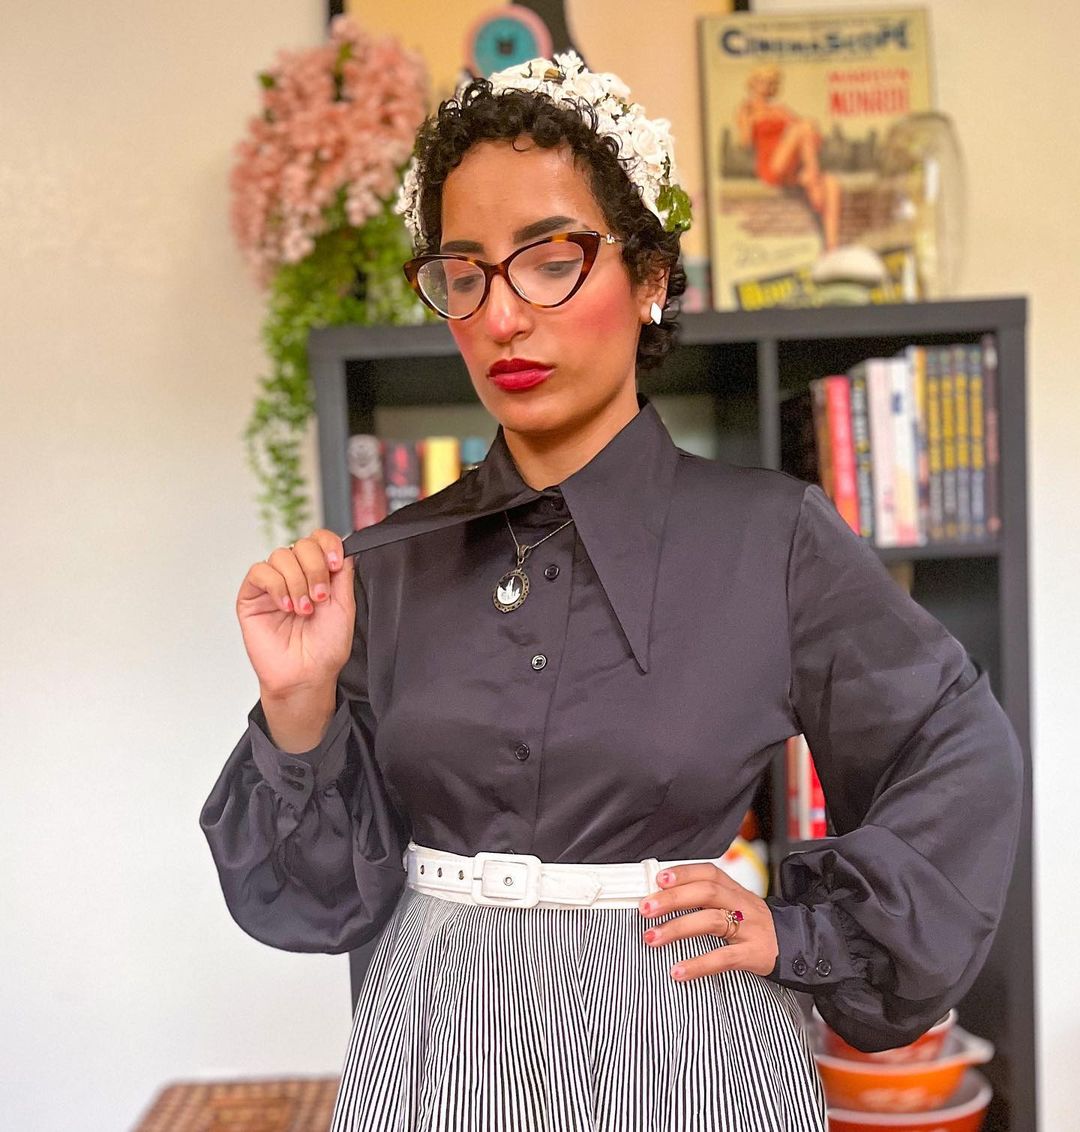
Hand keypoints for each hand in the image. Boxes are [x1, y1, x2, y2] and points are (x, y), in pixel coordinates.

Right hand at [236, 529, 355, 696]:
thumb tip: (343, 547)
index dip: (327, 544)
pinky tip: (286, 607)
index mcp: (319, 574)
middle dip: (314, 568)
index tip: (336, 563)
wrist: (306, 674)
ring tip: (303, 609)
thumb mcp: (345, 605)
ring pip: (281, 556)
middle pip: (302, 544)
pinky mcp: (252, 596)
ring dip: (296, 582)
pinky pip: (260, 572)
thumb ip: (343, 573)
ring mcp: (273, 585)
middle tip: (319, 597)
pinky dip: (276, 586)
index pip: (319, 540)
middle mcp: (295, 576)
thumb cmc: (325, 647)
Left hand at [639, 862, 778, 981]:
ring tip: (652, 938)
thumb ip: (703, 897)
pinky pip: (723, 958)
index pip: (708, 873)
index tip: (659, 879)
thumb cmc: (752, 922)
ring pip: (711, 921)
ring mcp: (747, 928)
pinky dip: (698, 964)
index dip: (683, 873)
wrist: (795, 943)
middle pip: (706, 892)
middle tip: (645, 908)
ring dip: (677, 928)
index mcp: (733, 889)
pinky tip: (678, 970)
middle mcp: (740, 904)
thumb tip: (661, 897)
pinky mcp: (752, 954)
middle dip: (672, 898)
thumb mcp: (732, 902)